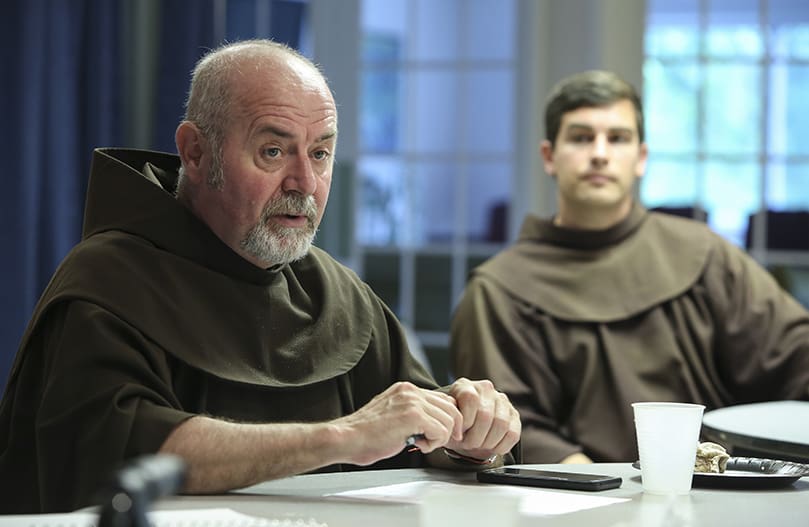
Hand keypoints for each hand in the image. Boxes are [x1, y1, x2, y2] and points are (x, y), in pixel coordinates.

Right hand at [334, 382, 462, 465]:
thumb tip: (432, 422)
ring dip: (440, 438)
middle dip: (448, 428)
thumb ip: (412, 412)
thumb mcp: (393, 414)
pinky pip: (441, 431)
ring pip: (449, 420)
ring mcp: (412, 401)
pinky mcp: (413, 416)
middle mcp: (411, 391)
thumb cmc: (366, 434)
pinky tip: (418, 445)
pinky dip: (434, 443)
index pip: (443, 399)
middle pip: (451, 407)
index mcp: (406, 389)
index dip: (446, 419)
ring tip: (421, 443)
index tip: (439, 434)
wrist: (347, 438)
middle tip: (433, 442)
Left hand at [443, 377, 520, 459]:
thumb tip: (455, 427)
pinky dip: (501, 446)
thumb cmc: (455, 422)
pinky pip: (513, 434)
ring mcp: (502, 401)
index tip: (458, 435)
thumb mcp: (447, 420)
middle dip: (475, 437)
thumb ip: (449, 421)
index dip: (465, 422)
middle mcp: (486, 389)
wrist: (466, 426)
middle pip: (486, 415)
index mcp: (466, 386)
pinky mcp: (514, 415)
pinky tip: (491, 448)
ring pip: (502, 425)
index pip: (470, 399)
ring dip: (488, 443)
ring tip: (479, 446)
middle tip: (468, 445)